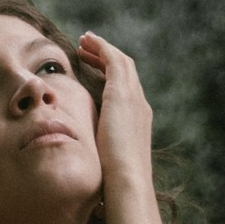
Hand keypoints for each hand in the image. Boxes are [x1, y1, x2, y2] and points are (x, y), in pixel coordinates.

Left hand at [76, 28, 155, 198]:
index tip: (93, 68)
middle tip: (87, 48)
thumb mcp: (107, 161)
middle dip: (107, 57)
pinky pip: (114, 61)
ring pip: (121, 62)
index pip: (125, 89)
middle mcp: (140, 105)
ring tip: (84, 41)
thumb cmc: (115, 180)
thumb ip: (100, 153)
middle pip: (126, 71)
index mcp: (137, 120)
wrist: (127, 181)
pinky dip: (102, 49)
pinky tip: (87, 43)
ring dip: (102, 49)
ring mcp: (134, 99)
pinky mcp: (122, 94)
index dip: (109, 75)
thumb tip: (85, 161)